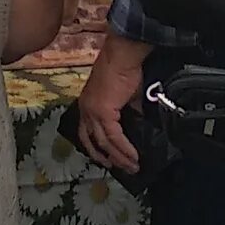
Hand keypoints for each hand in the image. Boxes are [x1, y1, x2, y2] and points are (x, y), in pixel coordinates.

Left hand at [74, 33, 146, 174]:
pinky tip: (134, 156)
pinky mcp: (103, 113)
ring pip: (104, 142)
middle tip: (121, 168)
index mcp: (87, 105)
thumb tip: (138, 123)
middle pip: (93, 142)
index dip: (96, 148)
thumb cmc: (123, 69)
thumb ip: (127, 111)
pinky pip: (114, 137)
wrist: (122, 55)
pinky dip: (125, 149)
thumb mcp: (124, 95)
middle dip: (107, 158)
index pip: (87, 132)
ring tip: (132, 167)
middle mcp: (86, 110)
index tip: (108, 159)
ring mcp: (93, 112)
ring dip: (119, 157)